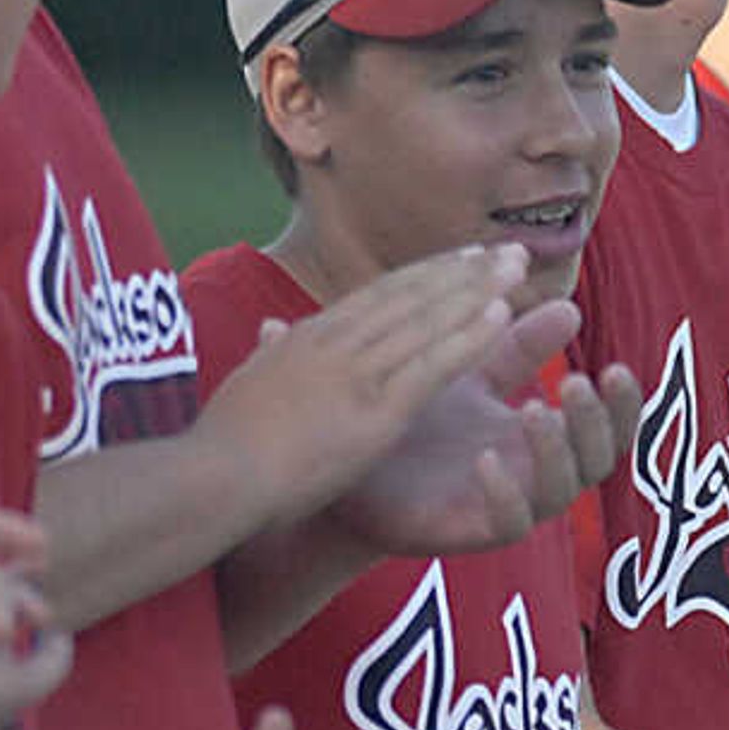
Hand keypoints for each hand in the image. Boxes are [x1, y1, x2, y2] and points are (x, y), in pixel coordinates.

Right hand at [201, 245, 529, 521]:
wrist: (214, 478)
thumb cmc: (222, 445)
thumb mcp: (247, 383)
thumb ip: (268, 354)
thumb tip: (270, 329)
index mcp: (308, 339)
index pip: (377, 296)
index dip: (425, 275)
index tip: (460, 259)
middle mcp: (336, 344)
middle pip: (411, 295)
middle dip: (461, 271)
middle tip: (504, 250)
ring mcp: (357, 374)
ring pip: (428, 319)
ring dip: (477, 291)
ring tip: (514, 267)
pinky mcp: (374, 411)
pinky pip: (432, 366)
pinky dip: (468, 338)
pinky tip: (501, 319)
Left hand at [335, 302, 643, 557]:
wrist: (352, 462)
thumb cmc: (416, 416)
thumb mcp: (472, 371)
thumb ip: (520, 346)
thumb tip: (570, 307)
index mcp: (543, 433)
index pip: (607, 426)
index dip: (622, 403)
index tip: (616, 367)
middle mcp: (535, 471)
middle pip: (598, 459)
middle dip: (595, 422)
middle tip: (576, 383)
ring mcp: (506, 503)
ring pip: (560, 492)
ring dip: (555, 451)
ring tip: (534, 410)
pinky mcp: (469, 530)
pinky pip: (507, 524)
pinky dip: (505, 494)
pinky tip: (486, 460)